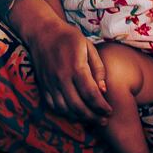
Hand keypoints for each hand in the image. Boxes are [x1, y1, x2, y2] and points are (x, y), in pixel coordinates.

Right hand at [17, 0, 113, 122]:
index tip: (109, 111)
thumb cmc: (69, 37)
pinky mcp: (43, 85)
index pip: (90, 94)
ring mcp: (50, 83)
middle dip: (93, 117)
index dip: (101, 107)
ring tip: (91, 119)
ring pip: (65, 109)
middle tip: (103, 121)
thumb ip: (98, 69)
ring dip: (79, 118)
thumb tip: (103, 90)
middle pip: (78, 106)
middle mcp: (61, 77)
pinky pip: (53, 105)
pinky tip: (74, 113)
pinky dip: (64, 113)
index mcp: (76, 66)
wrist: (43, 32)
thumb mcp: (89, 47)